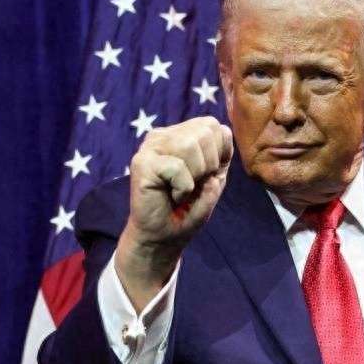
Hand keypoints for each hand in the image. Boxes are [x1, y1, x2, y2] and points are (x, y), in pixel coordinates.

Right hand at [117, 116, 233, 311]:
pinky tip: (171, 196)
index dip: (221, 154)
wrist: (164, 238)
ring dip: (194, 176)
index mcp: (182, 135)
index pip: (215, 126)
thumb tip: (221, 132)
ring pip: (190, 145)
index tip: (206, 176)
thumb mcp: (215, 180)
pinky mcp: (141, 162)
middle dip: (208, 165)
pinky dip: (182, 188)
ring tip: (182, 189)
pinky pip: (177, 167)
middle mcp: (165, 135)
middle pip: (205, 132)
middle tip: (193, 185)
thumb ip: (222, 155)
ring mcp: (151, 147)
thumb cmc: (188, 210)